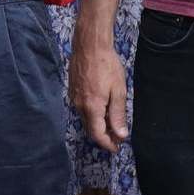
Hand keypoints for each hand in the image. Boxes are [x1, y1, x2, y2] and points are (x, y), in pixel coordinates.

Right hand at [70, 25, 128, 151]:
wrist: (89, 46)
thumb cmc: (107, 66)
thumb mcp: (118, 91)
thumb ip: (118, 114)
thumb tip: (121, 135)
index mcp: (92, 107)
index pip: (97, 134)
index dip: (107, 144)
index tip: (117, 148)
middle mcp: (79, 106)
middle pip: (90, 128)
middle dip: (103, 136)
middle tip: (118, 136)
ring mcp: (74, 98)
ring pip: (85, 119)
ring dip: (98, 124)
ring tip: (112, 122)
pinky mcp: (72, 90)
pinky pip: (82, 108)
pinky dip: (92, 114)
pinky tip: (102, 108)